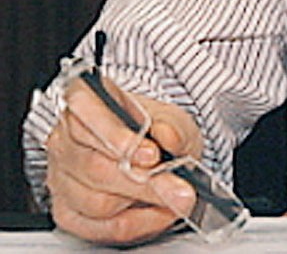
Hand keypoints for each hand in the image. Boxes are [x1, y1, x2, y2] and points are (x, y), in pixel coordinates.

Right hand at [44, 76, 202, 245]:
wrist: (155, 151)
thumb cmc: (155, 128)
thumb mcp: (173, 117)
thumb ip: (171, 126)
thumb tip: (167, 135)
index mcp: (84, 103)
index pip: (86, 117)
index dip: (117, 138)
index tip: (151, 154)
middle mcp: (64, 141)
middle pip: (95, 168)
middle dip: (143, 181)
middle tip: (178, 188)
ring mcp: (62, 178)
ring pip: (97, 202)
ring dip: (144, 203)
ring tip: (176, 197)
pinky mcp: (68, 213)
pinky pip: (100, 228)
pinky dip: (138, 223)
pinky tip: (160, 212)